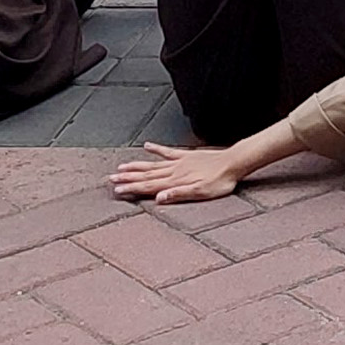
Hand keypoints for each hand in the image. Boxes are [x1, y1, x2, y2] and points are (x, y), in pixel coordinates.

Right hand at [110, 141, 252, 204]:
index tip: (116, 190)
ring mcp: (179, 162)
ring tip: (122, 167)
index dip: (132, 188)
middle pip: (146, 175)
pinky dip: (156, 149)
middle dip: (128, 177)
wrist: (233, 163)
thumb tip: (158, 199)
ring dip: (136, 166)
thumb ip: (178, 195)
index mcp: (175, 181)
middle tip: (111, 179)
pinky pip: (167, 152)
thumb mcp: (200, 193)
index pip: (148, 186)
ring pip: (152, 164)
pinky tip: (147, 146)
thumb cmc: (219, 181)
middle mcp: (174, 170)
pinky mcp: (187, 155)